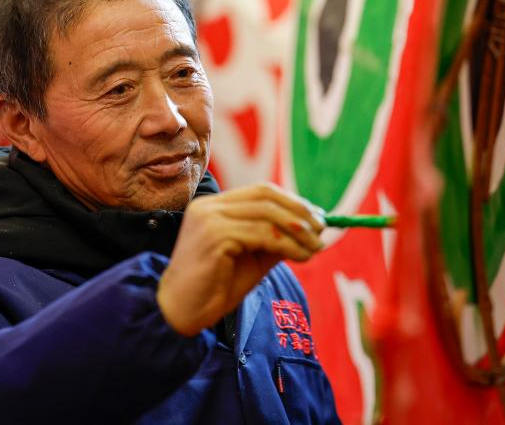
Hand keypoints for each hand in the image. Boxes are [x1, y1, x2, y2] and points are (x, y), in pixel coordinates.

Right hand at [156, 183, 324, 336]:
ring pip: (267, 215)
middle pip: (266, 196)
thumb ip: (274, 238)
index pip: (260, 191)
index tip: (316, 218)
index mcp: (214, 206)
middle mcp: (210, 206)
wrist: (181, 312)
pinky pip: (262, 235)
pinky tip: (301, 256)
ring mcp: (210, 219)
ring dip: (298, 231)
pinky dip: (287, 244)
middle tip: (322, 231)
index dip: (292, 201)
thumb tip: (311, 227)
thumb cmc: (215, 287)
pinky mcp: (215, 237)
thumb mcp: (252, 257)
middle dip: (299, 212)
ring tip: (316, 248)